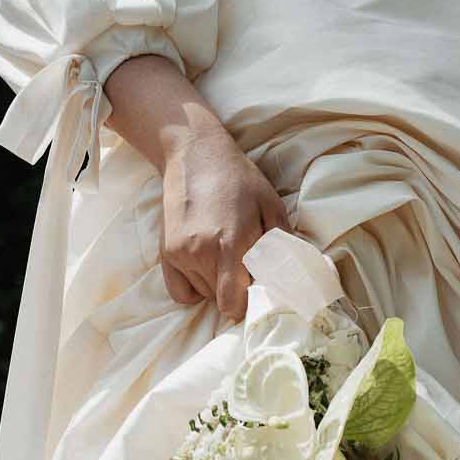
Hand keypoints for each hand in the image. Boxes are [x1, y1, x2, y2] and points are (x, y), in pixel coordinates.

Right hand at [158, 123, 290, 320]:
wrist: (195, 153)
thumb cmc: (238, 179)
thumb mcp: (271, 205)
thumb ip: (282, 244)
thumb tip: (294, 277)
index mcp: (232, 243)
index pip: (233, 303)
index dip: (247, 306)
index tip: (256, 295)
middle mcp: (202, 252)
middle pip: (221, 301)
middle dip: (236, 292)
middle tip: (244, 268)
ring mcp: (181, 254)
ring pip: (204, 295)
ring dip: (217, 286)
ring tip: (223, 256)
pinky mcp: (166, 253)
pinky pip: (181, 293)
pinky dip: (194, 288)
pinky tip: (204, 269)